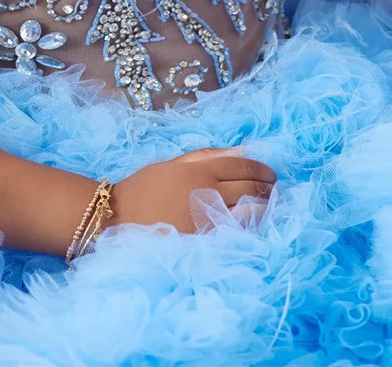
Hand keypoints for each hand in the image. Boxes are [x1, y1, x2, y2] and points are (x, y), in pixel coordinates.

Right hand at [111, 146, 275, 233]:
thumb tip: (238, 150)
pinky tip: (253, 224)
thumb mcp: (172, 164)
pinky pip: (236, 232)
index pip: (239, 166)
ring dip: (264, 208)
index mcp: (198, 171)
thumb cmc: (144, 188)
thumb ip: (205, 156)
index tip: (270, 173)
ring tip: (268, 206)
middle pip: (249, 188)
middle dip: (266, 188)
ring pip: (248, 212)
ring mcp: (207, 219)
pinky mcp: (205, 241)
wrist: (118, 217)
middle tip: (273, 189)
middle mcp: (206, 193)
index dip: (259, 168)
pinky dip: (249, 226)